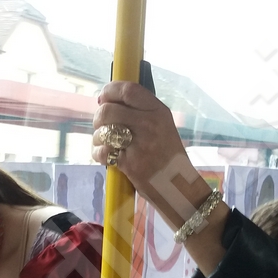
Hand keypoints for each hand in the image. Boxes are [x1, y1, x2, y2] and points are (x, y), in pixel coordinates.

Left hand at [92, 82, 209, 225]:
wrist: (179, 187)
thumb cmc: (167, 155)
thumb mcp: (162, 126)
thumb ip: (140, 112)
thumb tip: (107, 100)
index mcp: (159, 112)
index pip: (129, 90)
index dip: (110, 91)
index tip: (103, 98)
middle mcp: (150, 125)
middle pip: (108, 110)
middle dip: (99, 117)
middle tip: (102, 126)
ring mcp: (140, 144)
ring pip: (103, 131)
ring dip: (98, 137)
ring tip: (106, 143)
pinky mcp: (130, 164)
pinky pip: (102, 151)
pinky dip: (99, 154)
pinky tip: (107, 156)